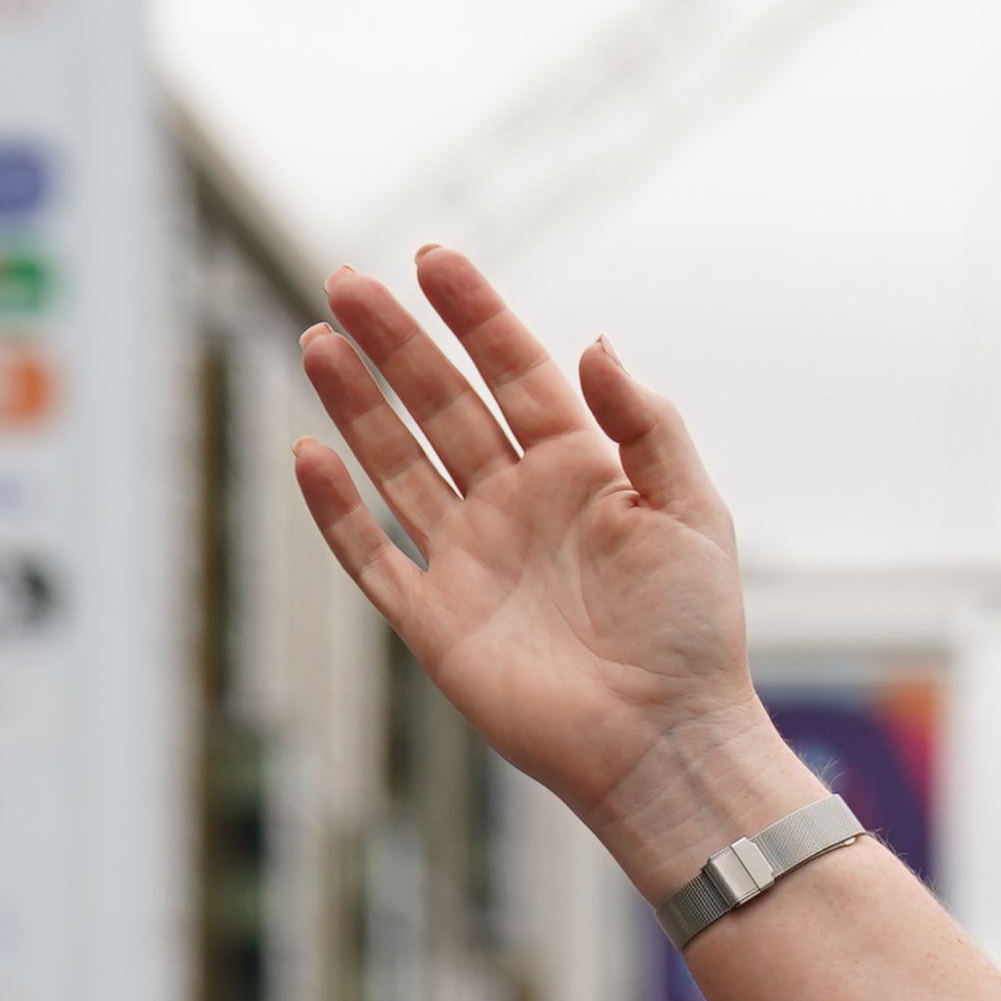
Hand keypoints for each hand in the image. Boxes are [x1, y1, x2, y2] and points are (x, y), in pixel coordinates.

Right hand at [289, 246, 807, 883]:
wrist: (666, 740)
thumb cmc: (693, 631)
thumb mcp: (691, 511)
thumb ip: (647, 425)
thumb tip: (594, 343)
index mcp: (582, 471)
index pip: (515, 373)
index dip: (475, 316)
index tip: (433, 259)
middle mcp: (517, 504)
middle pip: (441, 404)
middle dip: (396, 343)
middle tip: (347, 281)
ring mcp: (470, 557)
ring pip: (397, 462)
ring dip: (356, 404)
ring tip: (317, 340)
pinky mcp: (435, 617)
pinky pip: (369, 552)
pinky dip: (335, 508)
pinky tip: (306, 451)